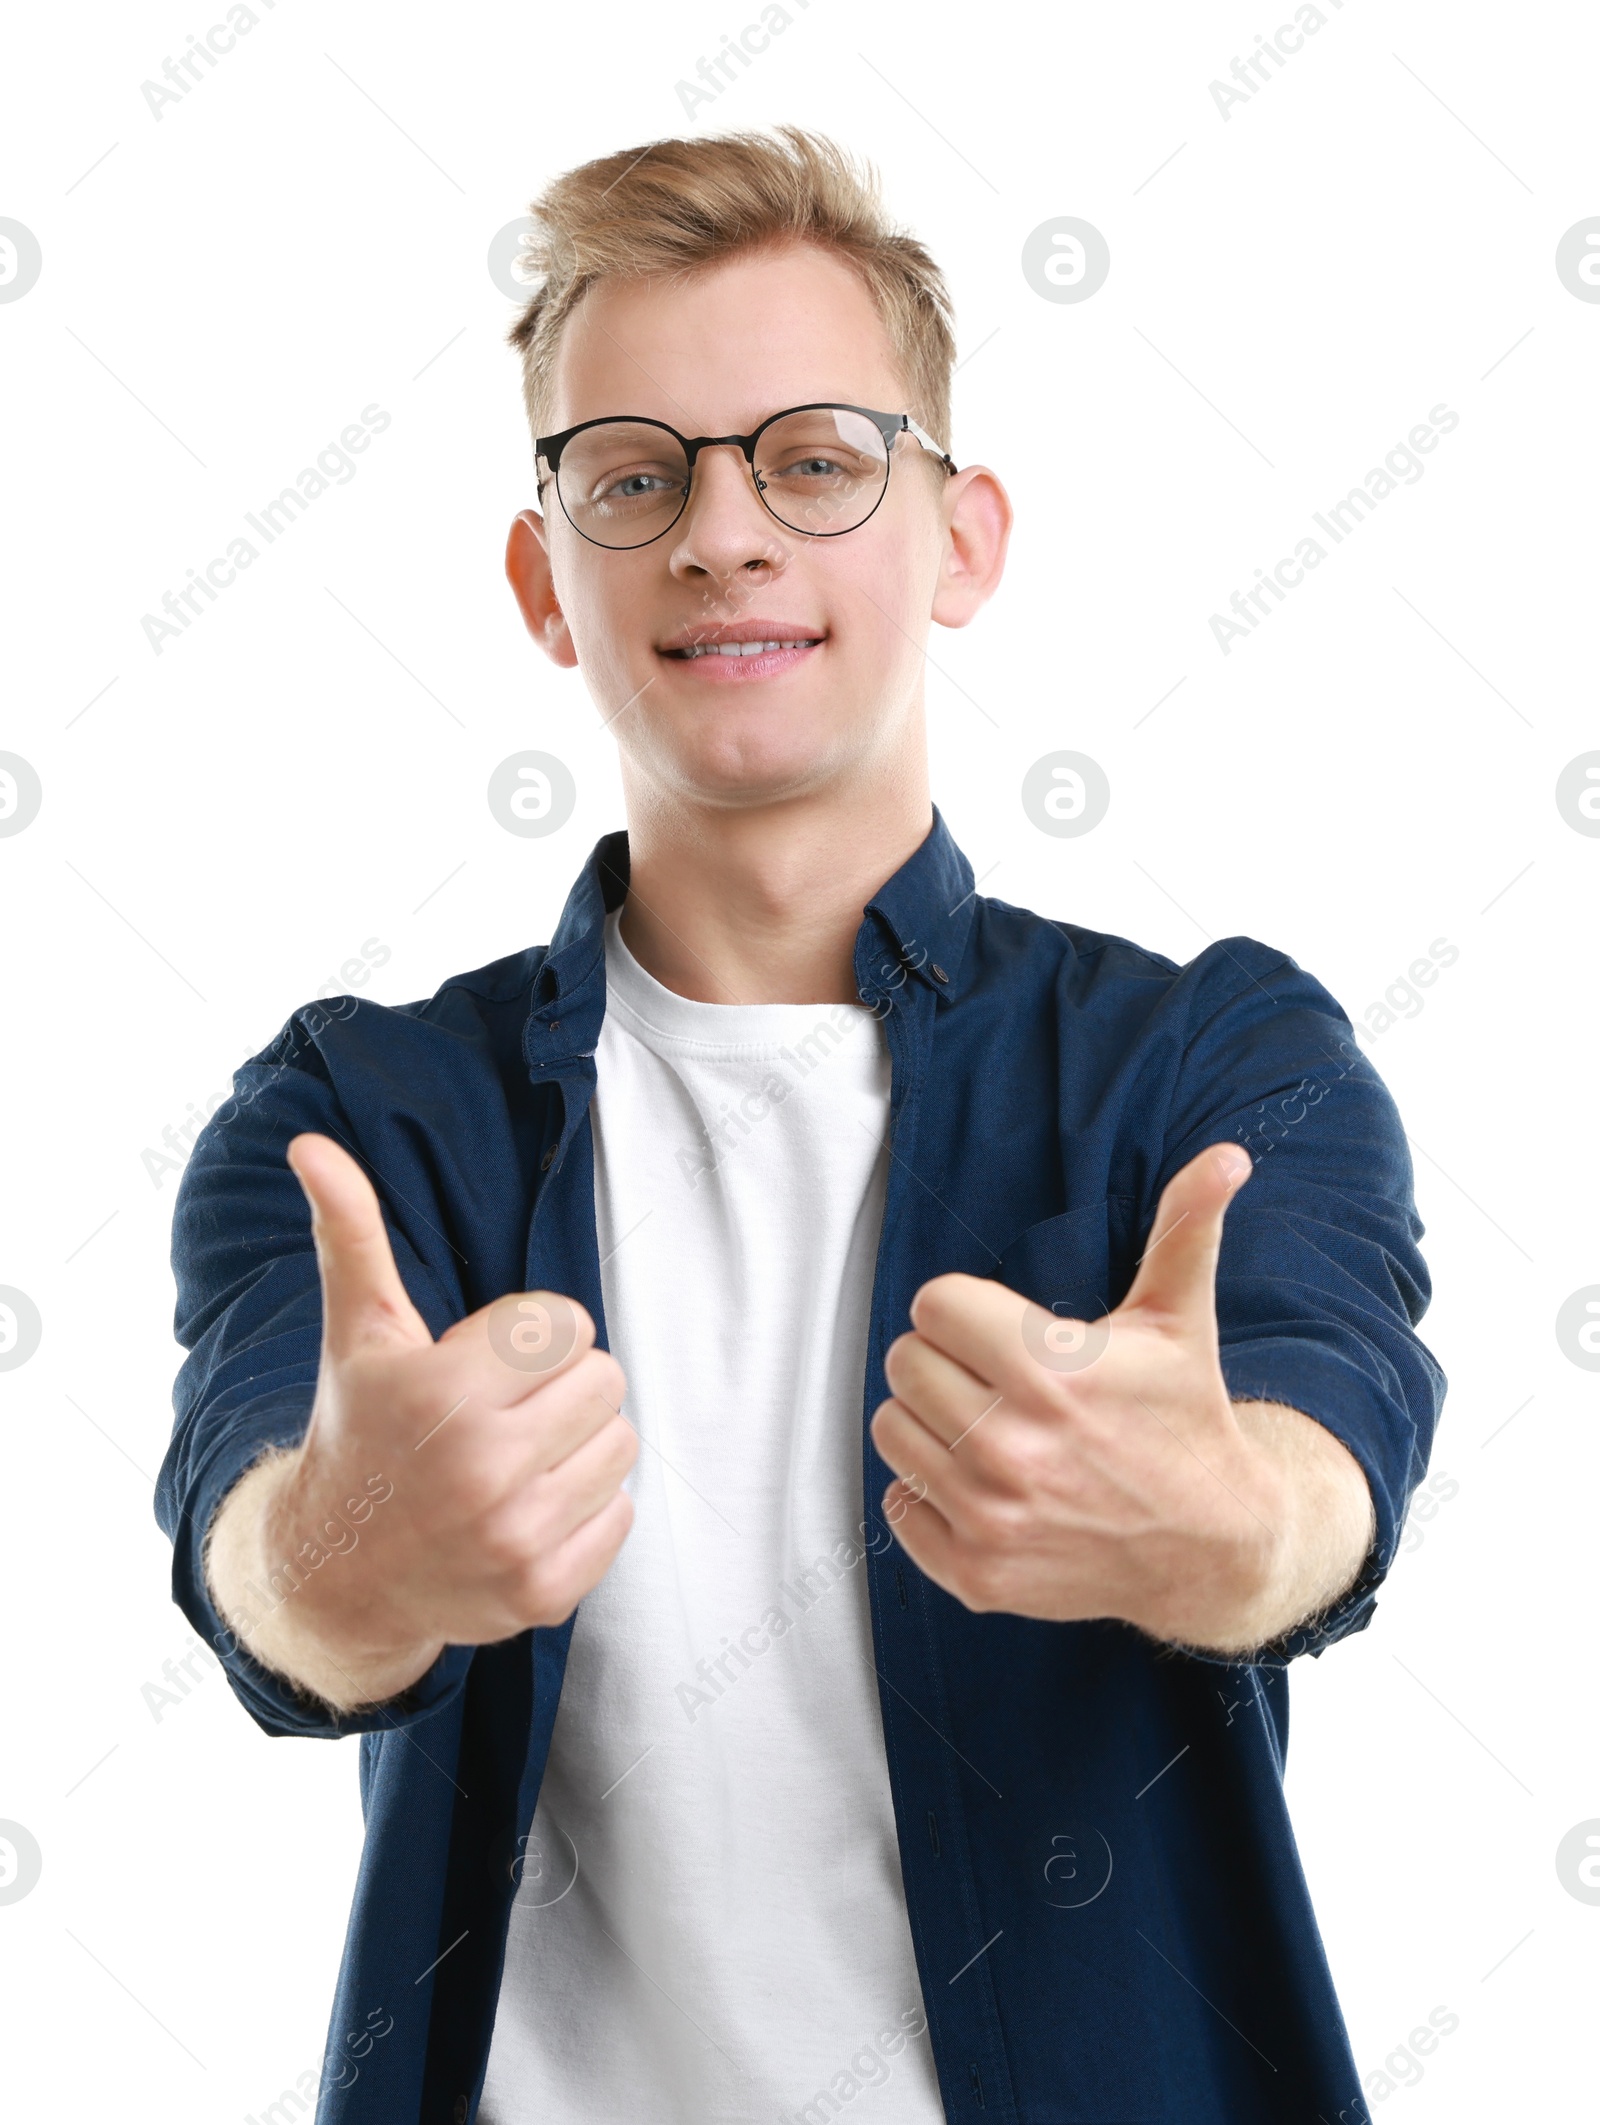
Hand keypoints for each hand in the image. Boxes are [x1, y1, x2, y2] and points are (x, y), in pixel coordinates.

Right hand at [204, 1133, 636, 1708]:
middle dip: (562, 1385)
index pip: (569, 1324)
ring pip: (621, 1445)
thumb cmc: (361, 1428)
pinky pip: (622, 1515)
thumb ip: (352, 1234)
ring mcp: (513, 1538)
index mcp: (443, 1392)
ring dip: (579, 1445)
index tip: (486, 1363)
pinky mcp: (542, 1592)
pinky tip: (527, 1509)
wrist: (338, 1572)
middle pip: (607, 1380)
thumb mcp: (358, 1332)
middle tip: (505, 1410)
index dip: (533, 1337)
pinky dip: (587, 1509)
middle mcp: (480, 1469)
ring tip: (517, 1458)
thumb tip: (311, 1145)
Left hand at [870, 1142, 1312, 1650]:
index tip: (1005, 1332)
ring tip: (992, 1427)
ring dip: (931, 1423)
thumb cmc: (1183, 1419)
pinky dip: (929, 1495)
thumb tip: (1226, 1157)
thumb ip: (1186, 1228)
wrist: (1210, 1546)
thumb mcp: (1179, 1319)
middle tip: (998, 1379)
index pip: (934, 1304)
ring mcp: (991, 1516)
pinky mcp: (977, 1572)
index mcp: (1052, 1372)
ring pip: (891, 1430)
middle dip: (945, 1362)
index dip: (968, 1311)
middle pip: (903, 1363)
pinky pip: (897, 1505)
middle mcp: (1013, 1447)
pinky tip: (987, 1486)